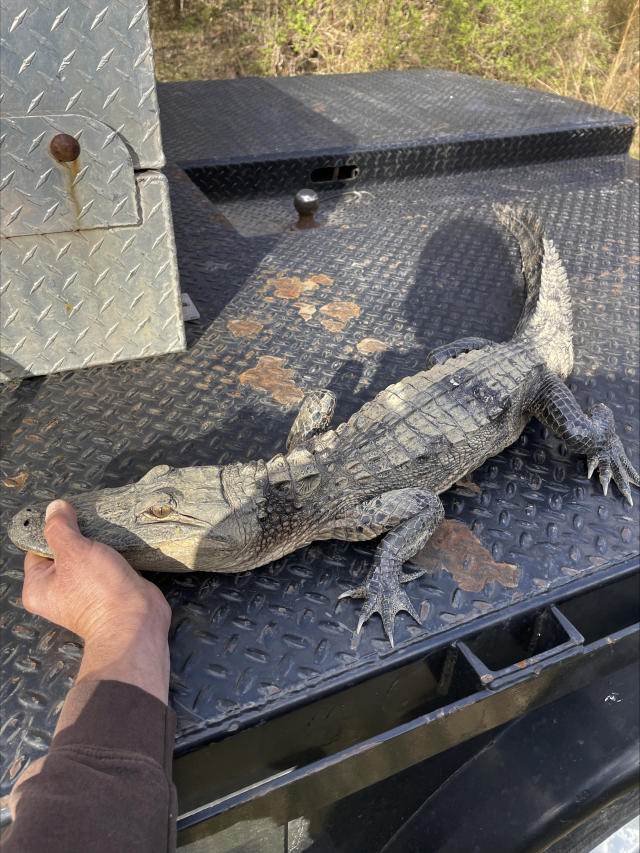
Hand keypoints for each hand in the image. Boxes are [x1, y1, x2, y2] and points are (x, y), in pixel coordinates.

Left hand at [22, 500, 171, 702]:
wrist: (136, 622)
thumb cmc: (99, 592)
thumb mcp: (73, 552)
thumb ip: (60, 527)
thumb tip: (55, 508)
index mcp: (38, 587)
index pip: (37, 548)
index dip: (53, 530)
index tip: (70, 515)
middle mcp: (58, 592)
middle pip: (64, 551)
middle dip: (80, 535)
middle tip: (92, 523)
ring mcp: (84, 592)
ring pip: (88, 557)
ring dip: (99, 544)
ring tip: (108, 534)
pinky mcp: (108, 590)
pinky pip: (106, 565)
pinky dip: (114, 554)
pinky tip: (121, 545)